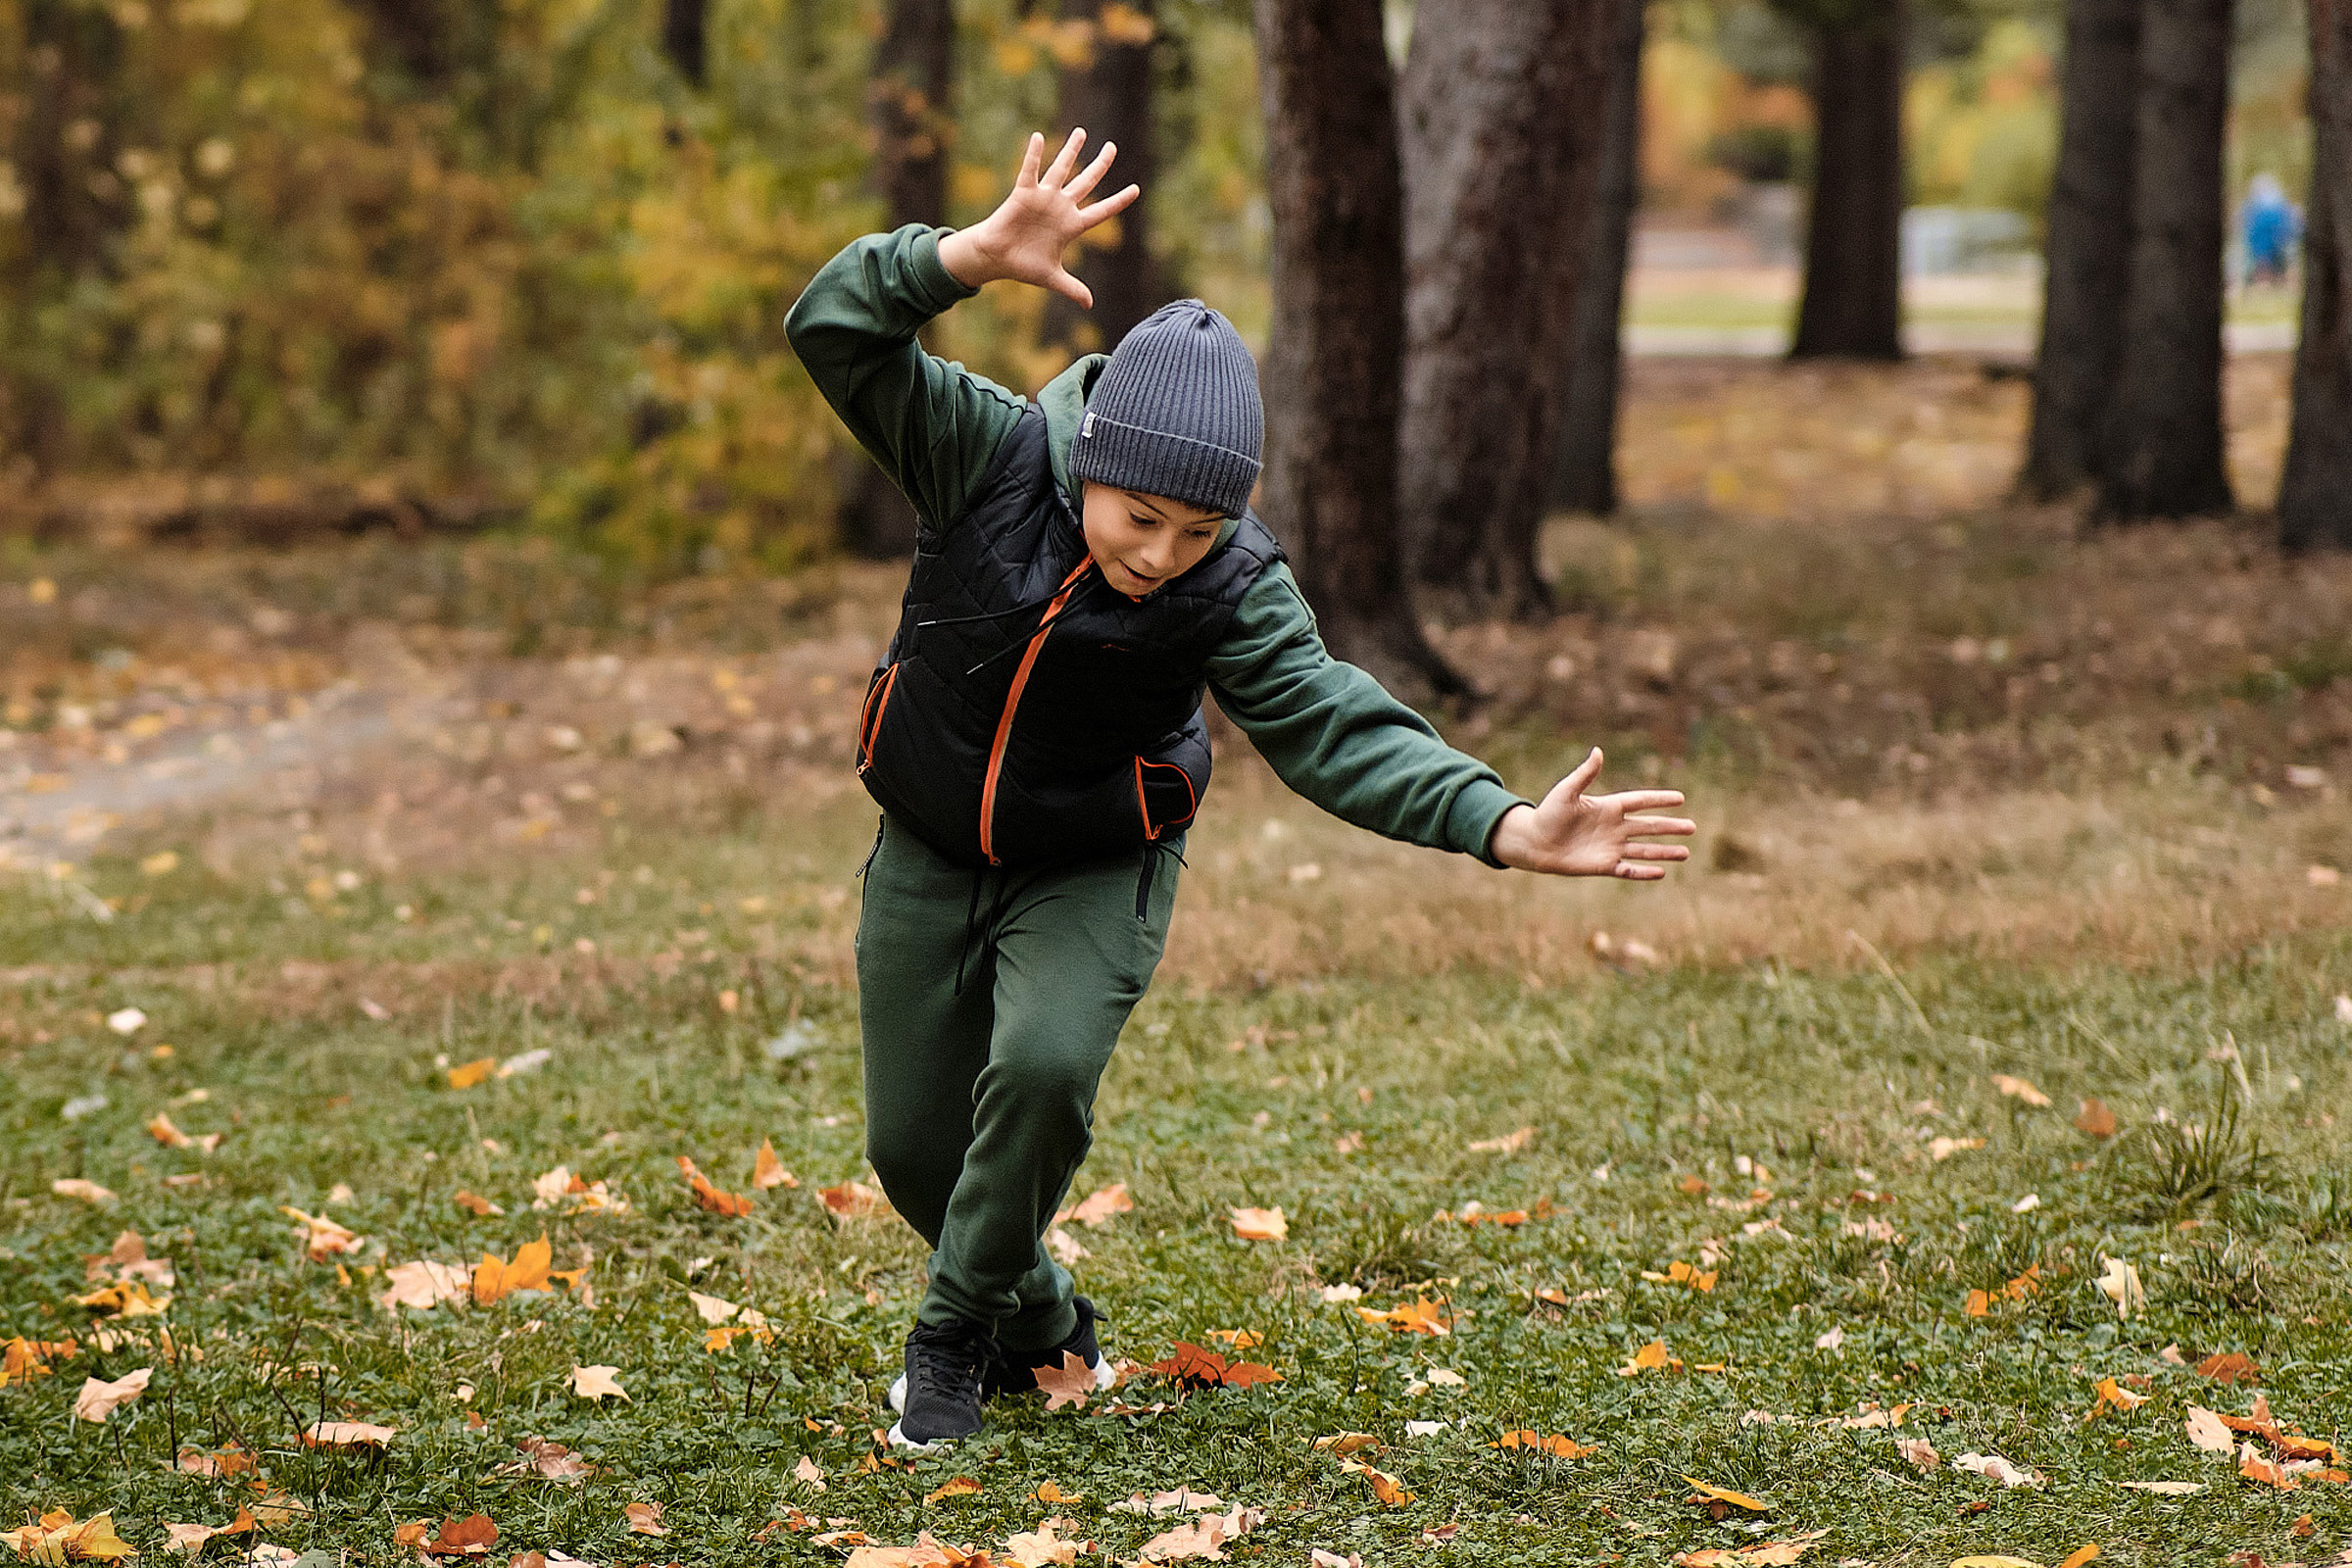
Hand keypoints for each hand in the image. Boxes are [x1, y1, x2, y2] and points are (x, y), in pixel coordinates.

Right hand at [937, 130, 1140, 306]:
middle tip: (1113, 147)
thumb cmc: (1023, 266)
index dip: (1118, 202)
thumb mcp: (1053, 278)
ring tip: (1081, 132)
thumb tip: (1089, 305)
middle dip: (1100, 165)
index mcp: (1071, 226)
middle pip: (1086, 182)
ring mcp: (1044, 198)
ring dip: (1071, 151)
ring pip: (1061, 169)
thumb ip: (1073, 288)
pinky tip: (1037, 137)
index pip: (1101, 212)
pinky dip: (1033, 155)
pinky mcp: (1023, 194)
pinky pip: (1030, 171)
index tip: (1136, 189)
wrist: (997, 259)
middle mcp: (1061, 207)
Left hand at [1487, 748, 1695, 879]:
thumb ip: (1584, 774)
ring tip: (1685, 853)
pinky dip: (1644, 872)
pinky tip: (1661, 873)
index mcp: (1608, 807)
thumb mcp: (1566, 791)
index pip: (1640, 801)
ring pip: (1644, 850)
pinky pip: (1628, 869)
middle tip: (1692, 827)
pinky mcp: (1603, 866)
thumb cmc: (1548, 814)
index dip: (1659, 800)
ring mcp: (1611, 847)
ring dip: (1664, 852)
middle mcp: (1614, 827)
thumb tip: (1598, 751)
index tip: (1680, 798)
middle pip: (1649, 827)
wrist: (1534, 843)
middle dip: (1670, 827)